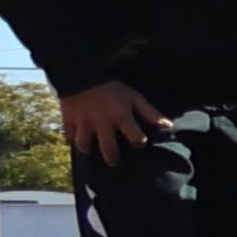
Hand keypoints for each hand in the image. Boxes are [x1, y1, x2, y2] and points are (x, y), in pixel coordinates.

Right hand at [55, 78, 169, 161]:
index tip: (137, 143)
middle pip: (108, 148)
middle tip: (114, 162)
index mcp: (121, 116)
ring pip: (84, 145)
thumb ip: (149, 112)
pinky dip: (73, 139)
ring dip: (89, 150)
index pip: (135, 138)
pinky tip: (77, 140)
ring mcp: (84, 122)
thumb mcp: (134, 97)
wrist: (82, 74)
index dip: (138, 143)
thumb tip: (168, 126)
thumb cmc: (112, 87)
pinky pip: (69, 136)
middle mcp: (102, 123)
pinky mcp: (68, 119)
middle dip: (112, 158)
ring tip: (93, 151)